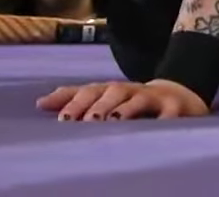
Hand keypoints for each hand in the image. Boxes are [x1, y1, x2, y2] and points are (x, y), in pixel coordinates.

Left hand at [36, 79, 210, 121]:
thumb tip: (39, 103)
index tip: (62, 120)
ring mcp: (154, 97)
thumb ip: (74, 100)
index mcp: (112, 90)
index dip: (76, 102)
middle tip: (86, 122)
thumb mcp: (104, 98)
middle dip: (98, 105)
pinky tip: (153, 129)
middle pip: (113, 91)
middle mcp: (131, 90)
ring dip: (125, 109)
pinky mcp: (175, 108)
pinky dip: (162, 120)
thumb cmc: (132, 102)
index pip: (90, 91)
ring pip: (138, 99)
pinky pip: (169, 114)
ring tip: (113, 122)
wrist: (179, 94)